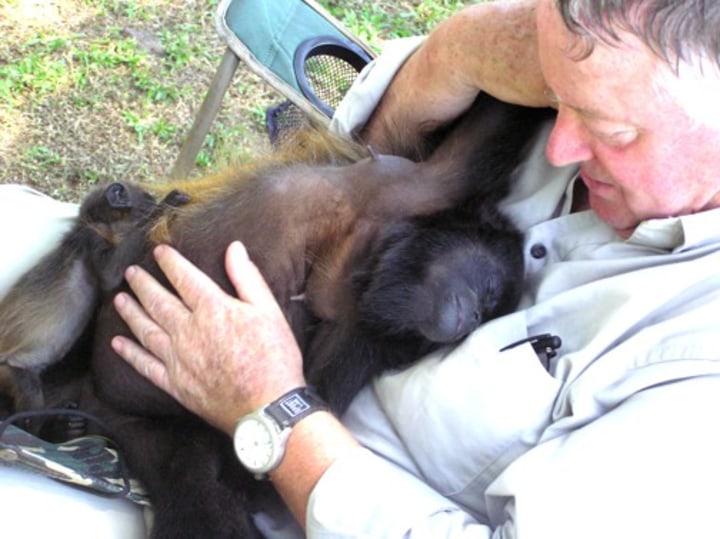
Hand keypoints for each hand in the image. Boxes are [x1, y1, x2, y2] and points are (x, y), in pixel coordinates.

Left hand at [111, 241, 305, 433]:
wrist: (267, 407)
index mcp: (212, 309)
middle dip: (143, 284)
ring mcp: (178, 359)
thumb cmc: (274, 358)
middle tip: (130, 272)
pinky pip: (145, 365)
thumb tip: (234, 248)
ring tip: (119, 299)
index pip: (184, 278)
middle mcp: (188, 331)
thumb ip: (247, 277)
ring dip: (131, 313)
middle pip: (158, 302)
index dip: (170, 263)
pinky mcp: (175, 384)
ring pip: (146, 330)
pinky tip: (118, 344)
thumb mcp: (269, 311)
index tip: (159, 252)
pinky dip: (130, 354)